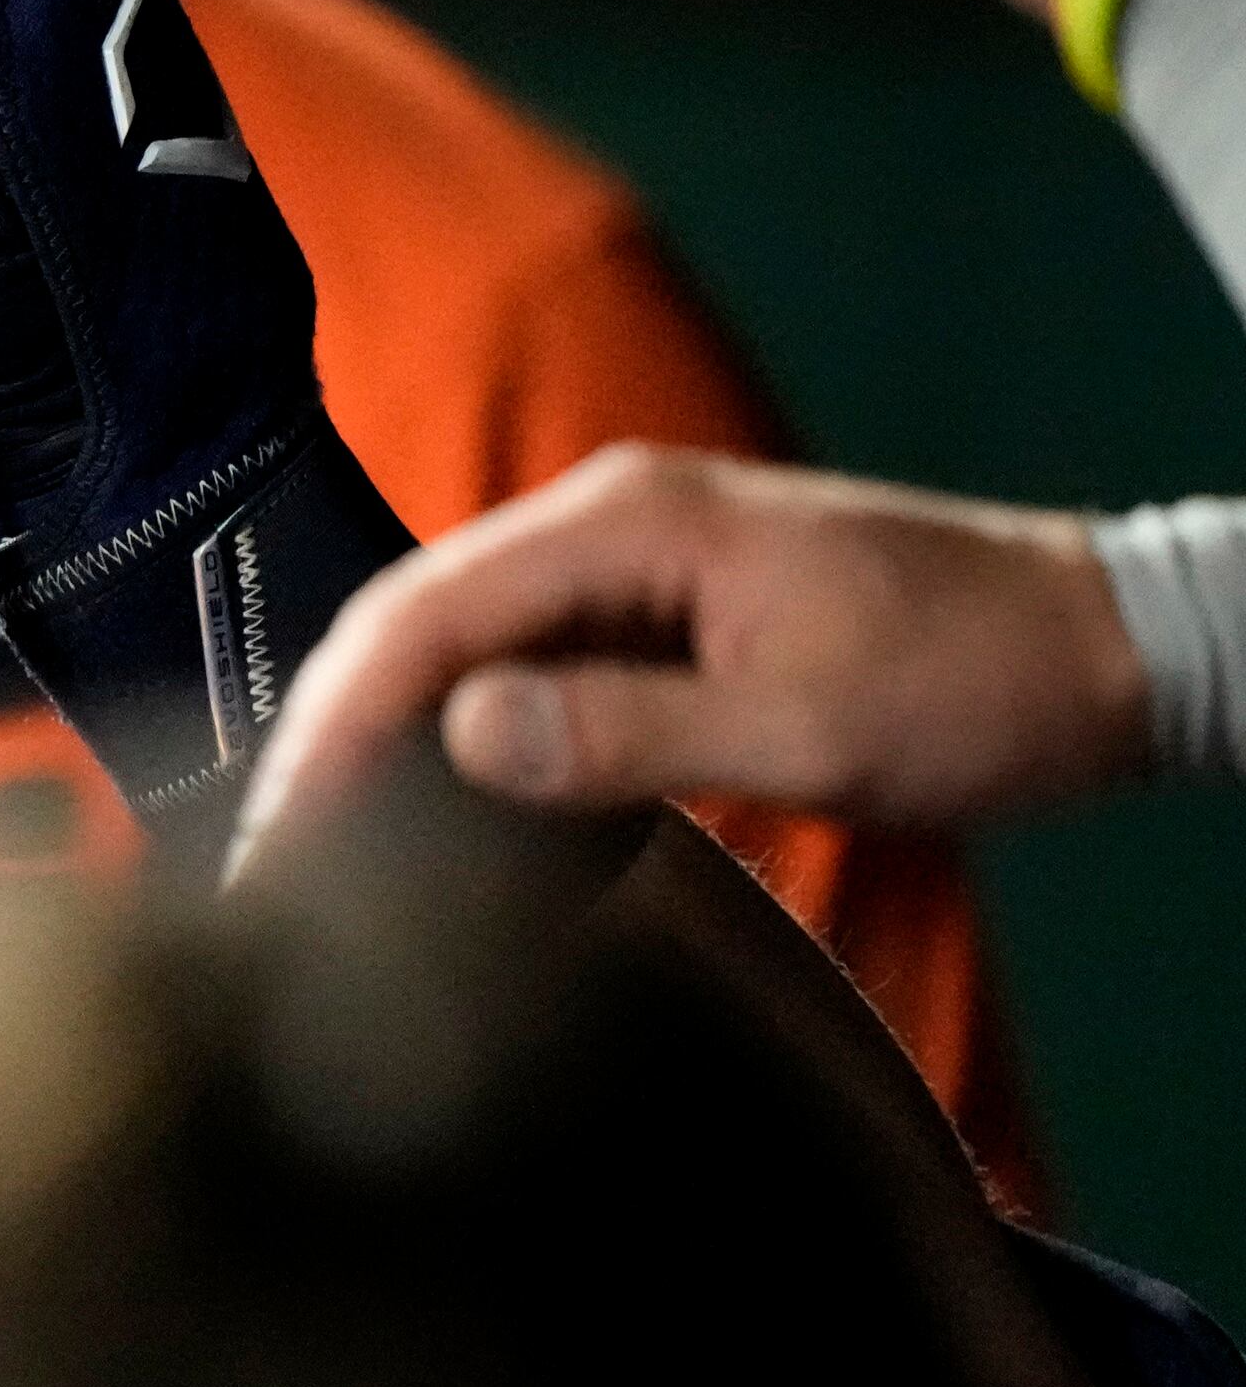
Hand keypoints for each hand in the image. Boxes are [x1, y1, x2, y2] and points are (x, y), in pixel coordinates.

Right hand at [234, 445, 1150, 858]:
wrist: (1112, 649)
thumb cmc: (978, 683)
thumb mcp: (805, 726)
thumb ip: (626, 730)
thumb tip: (464, 737)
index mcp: (630, 523)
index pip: (424, 613)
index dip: (334, 724)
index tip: (282, 834)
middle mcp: (614, 521)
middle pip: (418, 621)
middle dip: (333, 735)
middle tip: (275, 865)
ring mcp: (637, 564)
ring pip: (463, 646)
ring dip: (391, 740)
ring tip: (327, 851)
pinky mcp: (662, 613)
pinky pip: (528, 666)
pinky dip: (468, 739)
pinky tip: (440, 815)